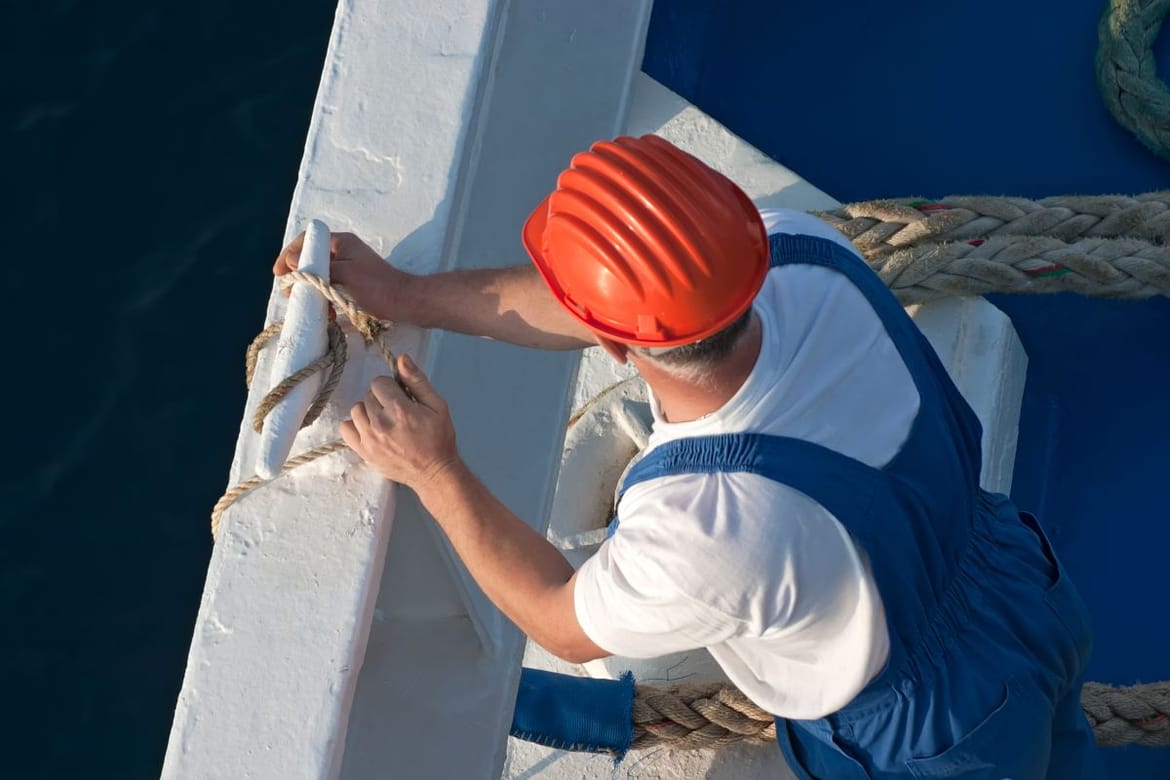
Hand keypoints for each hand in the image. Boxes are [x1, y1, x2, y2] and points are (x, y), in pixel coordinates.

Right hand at [273, 231, 411, 320]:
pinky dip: (325, 299)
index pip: (308, 240)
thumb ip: (318, 267)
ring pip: (320, 277)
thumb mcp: (344, 274)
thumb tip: (291, 260)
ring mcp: (349, 268)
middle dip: (299, 277)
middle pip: (311, 260)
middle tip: (290, 294)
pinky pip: (331, 288)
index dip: (289, 254)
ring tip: (307, 306)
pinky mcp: (353, 284)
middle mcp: (344, 252)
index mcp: (342, 243)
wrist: (405, 303)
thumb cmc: (376, 286)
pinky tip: (326, 314)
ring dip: (312, 292)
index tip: (278, 273)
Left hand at [340, 354, 459, 489]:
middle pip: (368, 395)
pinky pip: (346, 429)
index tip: (402, 397)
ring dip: (369, 411)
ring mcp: (369, 439)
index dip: (391, 387)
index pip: (379, 382)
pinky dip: (356, 426)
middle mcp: (380, 423)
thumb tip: (401, 358)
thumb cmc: (439, 438)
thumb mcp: (437, 405)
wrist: (434, 473)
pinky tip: (371, 429)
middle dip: (382, 399)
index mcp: (399, 409)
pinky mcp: (363, 452)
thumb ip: (417, 381)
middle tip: (397, 412)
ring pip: (356, 410)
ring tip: (384, 421)